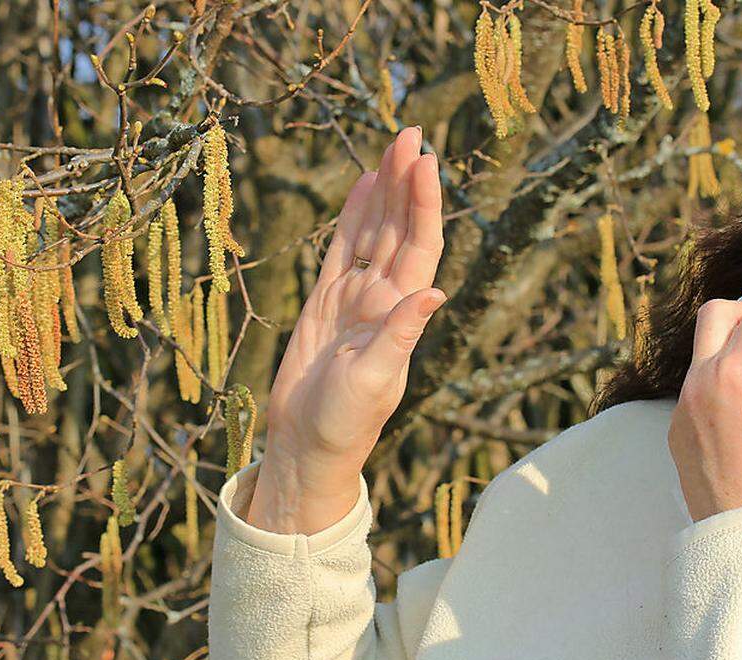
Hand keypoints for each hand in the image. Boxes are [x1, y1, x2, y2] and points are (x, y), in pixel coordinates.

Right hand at [248, 126, 445, 531]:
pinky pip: (343, 249)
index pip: (419, 247)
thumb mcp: (373, 381)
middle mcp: (384, 299)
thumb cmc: (344, 422)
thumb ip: (400, 335)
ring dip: (385, 191)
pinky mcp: (326, 302)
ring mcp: (356, 297)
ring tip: (393, 147)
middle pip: (400, 228)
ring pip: (374, 232)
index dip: (424, 204)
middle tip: (411, 132)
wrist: (307, 444)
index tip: (426, 162)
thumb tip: (434, 292)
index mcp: (401, 314)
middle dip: (406, 182)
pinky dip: (354, 217)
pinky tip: (364, 187)